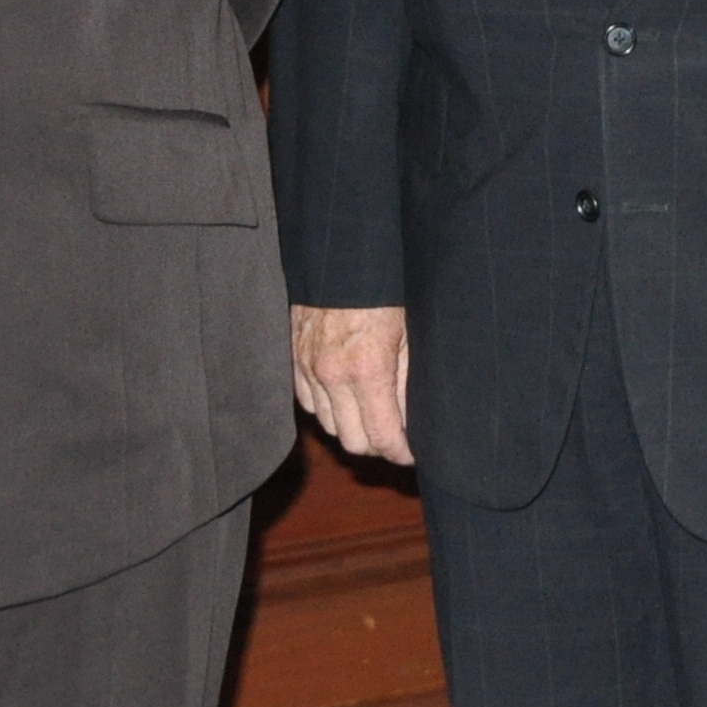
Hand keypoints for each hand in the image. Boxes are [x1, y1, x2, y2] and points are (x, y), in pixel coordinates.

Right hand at [290, 304, 412, 464]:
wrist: (342, 253)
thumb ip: (408, 381)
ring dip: (350, 426)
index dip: (401, 453)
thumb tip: (412, 422)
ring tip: (371, 414)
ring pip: (328, 426)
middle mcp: (333, 375)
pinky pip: (308, 403)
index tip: (411, 452)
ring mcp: (309, 367)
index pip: (382, 438)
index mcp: (367, 369)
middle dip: (377, 444)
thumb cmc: (384, 288)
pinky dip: (326, 407)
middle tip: (394, 434)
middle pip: (353, 442)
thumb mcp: (409, 332)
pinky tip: (344, 394)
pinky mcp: (294, 357)